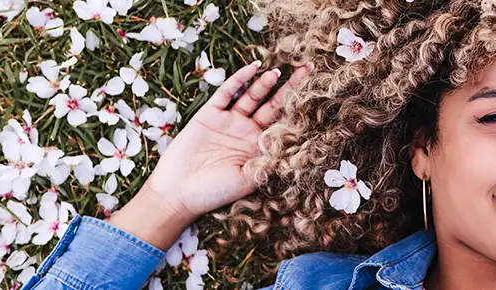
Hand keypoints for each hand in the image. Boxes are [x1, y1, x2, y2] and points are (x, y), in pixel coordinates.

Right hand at [109, 61, 308, 248]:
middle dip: (291, 88)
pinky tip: (253, 68)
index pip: (284, 123)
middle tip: (308, 70)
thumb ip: (269, 163)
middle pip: (273, 105)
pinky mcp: (210, 114)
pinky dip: (240, 79)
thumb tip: (295, 150)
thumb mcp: (248, 180)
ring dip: (266, 83)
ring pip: (252, 96)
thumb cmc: (214, 192)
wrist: (178, 192)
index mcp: (260, 148)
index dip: (299, 109)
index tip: (317, 94)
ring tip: (279, 72)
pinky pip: (228, 93)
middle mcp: (247, 132)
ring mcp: (229, 121)